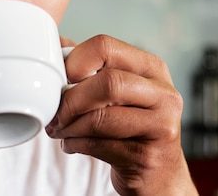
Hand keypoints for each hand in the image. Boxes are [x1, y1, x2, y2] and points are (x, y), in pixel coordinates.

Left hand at [47, 35, 198, 194]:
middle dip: (71, 100)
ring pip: (102, 117)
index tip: (59, 78)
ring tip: (59, 130)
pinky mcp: (150, 155)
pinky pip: (100, 145)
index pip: (106, 47)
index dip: (74, 61)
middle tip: (55, 113)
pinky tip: (72, 144)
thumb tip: (57, 43)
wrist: (157, 174)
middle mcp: (163, 93)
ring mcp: (161, 125)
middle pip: (108, 82)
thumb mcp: (116, 92)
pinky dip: (76, 144)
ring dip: (69, 126)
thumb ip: (89, 66)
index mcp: (151, 67)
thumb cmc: (130, 127)